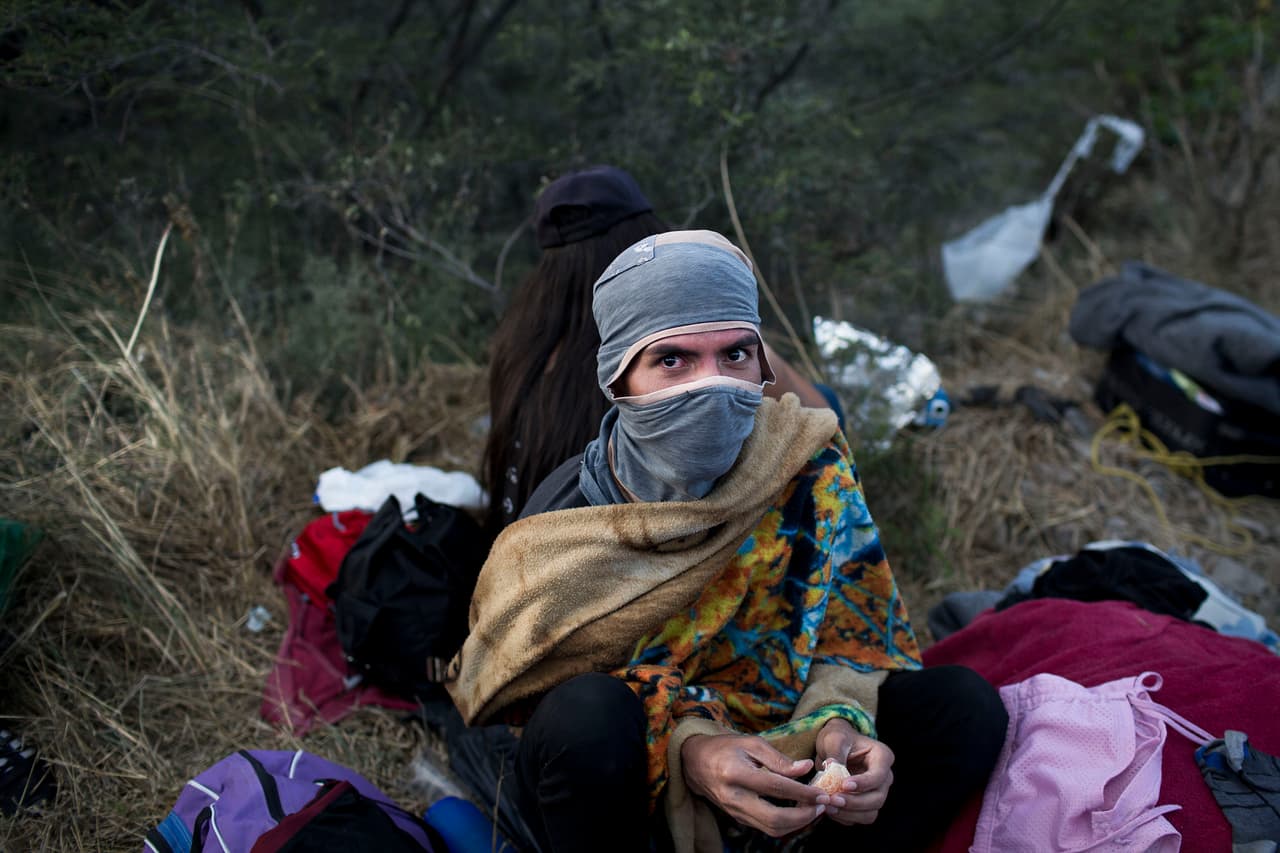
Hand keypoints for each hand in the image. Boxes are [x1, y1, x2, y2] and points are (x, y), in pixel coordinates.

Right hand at [681, 733, 827, 836]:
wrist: (695, 762)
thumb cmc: (726, 747)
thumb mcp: (751, 743)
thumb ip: (779, 758)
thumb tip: (806, 768)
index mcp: (736, 773)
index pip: (776, 788)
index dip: (802, 793)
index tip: (822, 793)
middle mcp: (734, 797)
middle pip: (774, 818)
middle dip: (803, 816)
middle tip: (822, 806)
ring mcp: (734, 811)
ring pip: (771, 829)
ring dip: (797, 824)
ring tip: (814, 810)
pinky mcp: (737, 818)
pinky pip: (765, 827)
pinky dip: (786, 824)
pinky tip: (798, 812)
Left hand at [814, 717, 893, 825]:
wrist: (835, 747)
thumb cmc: (838, 738)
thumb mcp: (834, 738)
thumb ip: (835, 752)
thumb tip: (831, 766)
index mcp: (882, 757)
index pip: (878, 775)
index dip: (863, 783)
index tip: (844, 785)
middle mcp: (884, 777)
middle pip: (878, 798)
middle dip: (855, 802)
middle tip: (833, 799)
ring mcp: (876, 792)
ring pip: (871, 813)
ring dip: (850, 813)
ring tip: (829, 806)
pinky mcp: (866, 804)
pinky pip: (860, 817)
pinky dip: (845, 817)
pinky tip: (830, 810)